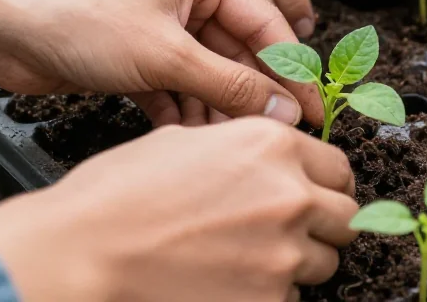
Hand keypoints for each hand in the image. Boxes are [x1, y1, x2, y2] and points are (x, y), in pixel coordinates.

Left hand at [0, 0, 322, 125]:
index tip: (314, 107)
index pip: (266, 21)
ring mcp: (162, 25)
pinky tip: (186, 136)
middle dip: (251, 94)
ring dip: (217, 107)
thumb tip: (286, 111)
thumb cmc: (82, 17)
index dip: (292, 68)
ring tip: (224, 142)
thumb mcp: (168, 54)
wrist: (1, 26)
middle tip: (272, 134)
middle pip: (240, 51)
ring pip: (210, 73)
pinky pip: (179, 86)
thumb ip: (232, 84)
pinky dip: (183, 110)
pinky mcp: (139, 55)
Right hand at [0, 118, 357, 301]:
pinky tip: (228, 283)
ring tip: (250, 260)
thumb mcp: (187, 141)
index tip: (315, 196)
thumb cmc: (120, 195)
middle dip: (322, 226)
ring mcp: (283, 254)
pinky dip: (267, 293)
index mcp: (273, 147)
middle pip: (344, 218)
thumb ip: (246, 147)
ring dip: (298, 263)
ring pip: (324, 263)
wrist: (82, 253)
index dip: (326, 184)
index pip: (339, 169)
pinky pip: (290, 298)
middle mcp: (290, 196)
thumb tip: (272, 160)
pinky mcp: (269, 300)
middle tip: (289, 232)